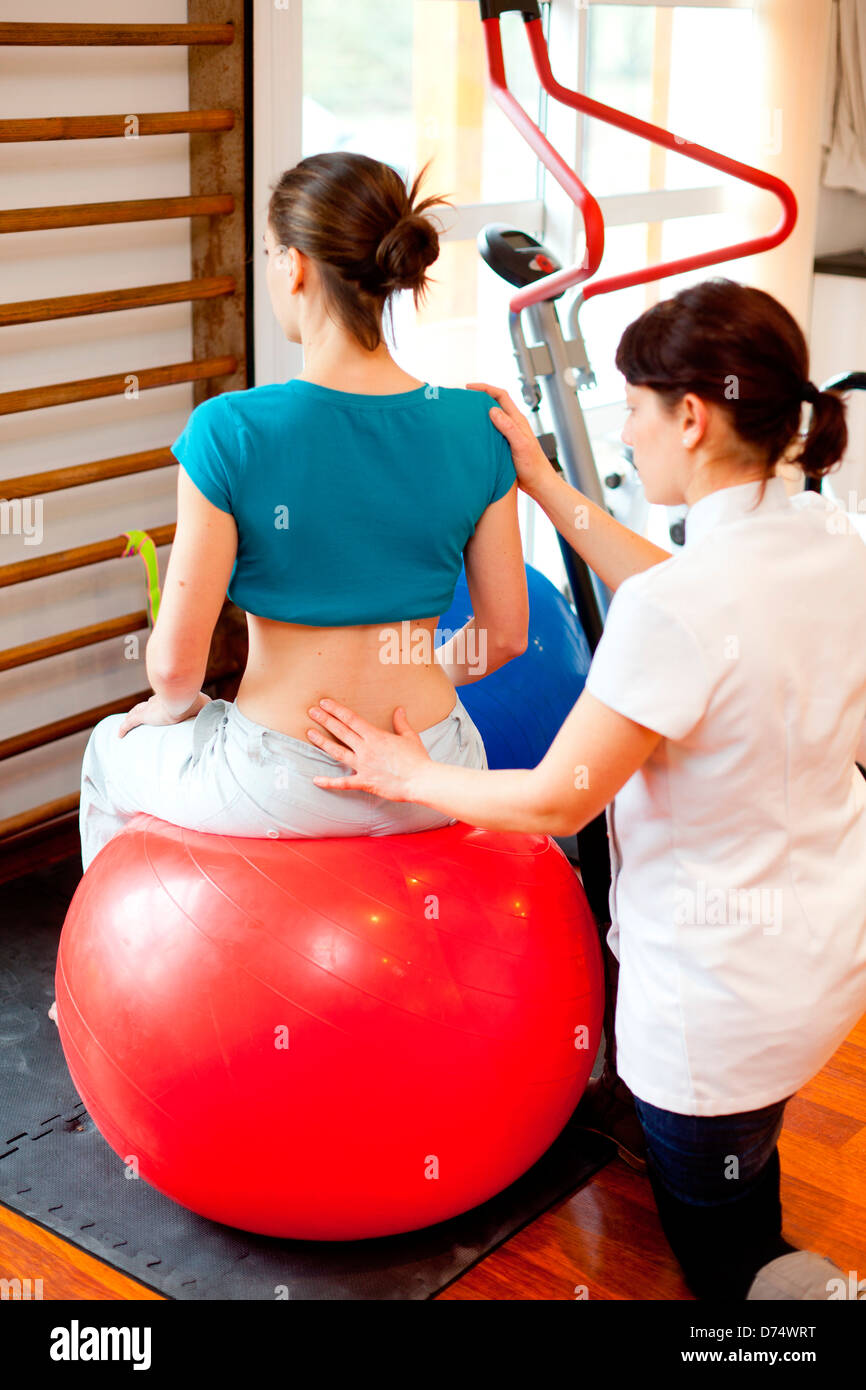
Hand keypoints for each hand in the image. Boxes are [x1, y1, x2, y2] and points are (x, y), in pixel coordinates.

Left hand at [117, 691, 210, 736]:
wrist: (183, 700)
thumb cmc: (195, 702)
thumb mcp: (205, 706)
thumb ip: (210, 709)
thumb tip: (223, 712)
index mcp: (170, 698)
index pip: (160, 700)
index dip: (157, 703)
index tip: (156, 706)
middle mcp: (158, 701)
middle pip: (146, 705)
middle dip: (142, 709)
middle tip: (139, 715)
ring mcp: (149, 708)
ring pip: (136, 713)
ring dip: (131, 718)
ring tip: (127, 724)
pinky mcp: (144, 716)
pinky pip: (130, 723)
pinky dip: (124, 728)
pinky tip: (119, 735)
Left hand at [306, 698, 431, 799]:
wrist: (420, 780)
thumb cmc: (417, 759)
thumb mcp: (410, 737)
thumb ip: (401, 723)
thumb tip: (399, 710)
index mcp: (375, 736)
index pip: (351, 719)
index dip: (336, 709)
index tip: (324, 703)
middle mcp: (366, 749)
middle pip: (341, 731)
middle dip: (325, 720)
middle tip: (311, 711)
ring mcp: (363, 766)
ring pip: (338, 752)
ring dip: (322, 742)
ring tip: (310, 733)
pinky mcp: (364, 782)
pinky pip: (343, 783)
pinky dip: (329, 782)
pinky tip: (315, 780)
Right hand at [466, 381, 552, 498]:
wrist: (538, 483)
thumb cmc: (533, 466)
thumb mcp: (520, 445)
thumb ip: (508, 427)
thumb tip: (492, 410)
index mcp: (517, 420)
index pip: (500, 396)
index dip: (485, 388)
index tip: (468, 388)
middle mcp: (513, 424)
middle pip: (495, 403)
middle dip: (479, 397)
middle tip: (462, 399)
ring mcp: (508, 434)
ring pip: (492, 417)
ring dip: (479, 413)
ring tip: (463, 413)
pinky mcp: (504, 445)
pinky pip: (491, 431)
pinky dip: (480, 428)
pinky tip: (472, 434)